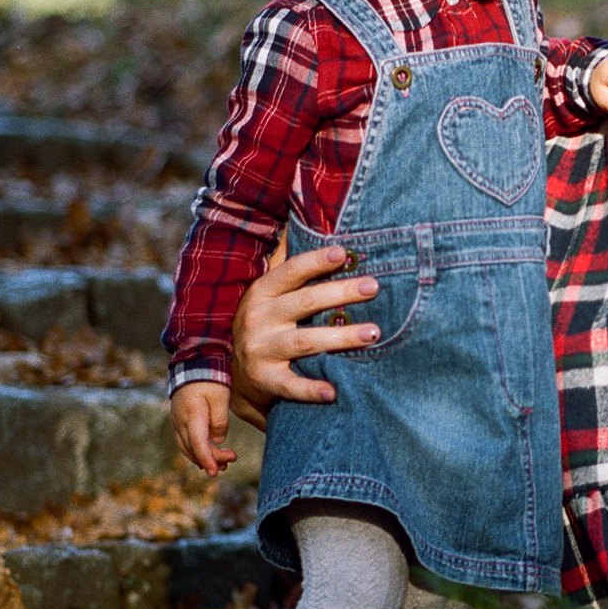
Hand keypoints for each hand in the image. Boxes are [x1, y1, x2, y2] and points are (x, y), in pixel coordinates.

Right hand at [170, 382, 235, 474]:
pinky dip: (197, 449)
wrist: (194, 363)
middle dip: (210, 460)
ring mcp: (177, 421)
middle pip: (192, 448)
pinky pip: (185, 440)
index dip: (207, 459)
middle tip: (231, 460)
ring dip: (203, 457)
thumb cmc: (210, 379)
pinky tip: (210, 452)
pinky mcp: (179, 420)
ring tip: (223, 462)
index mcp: (192, 415)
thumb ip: (220, 421)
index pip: (197, 443)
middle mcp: (180, 421)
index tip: (215, 472)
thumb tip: (218, 440)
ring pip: (186, 447)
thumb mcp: (221, 398)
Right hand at [227, 235, 382, 425]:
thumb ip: (285, 261)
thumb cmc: (263, 323)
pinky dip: (312, 389)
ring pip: (304, 341)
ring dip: (340, 337)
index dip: (316, 261)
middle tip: (373, 286)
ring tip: (373, 333)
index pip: (291, 271)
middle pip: (304, 302)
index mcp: (262, 292)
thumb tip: (302, 218)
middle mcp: (258, 318)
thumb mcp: (266, 292)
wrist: (233, 375)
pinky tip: (335, 390)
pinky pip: (291, 386)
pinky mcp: (265, 381)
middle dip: (340, 292)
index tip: (344, 253)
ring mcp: (260, 350)